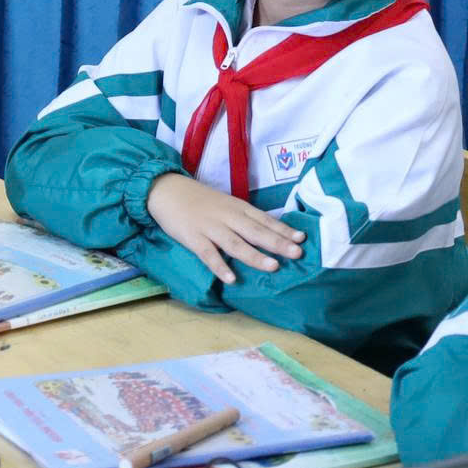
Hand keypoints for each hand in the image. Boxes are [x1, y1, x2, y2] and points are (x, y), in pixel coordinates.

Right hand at [143, 172, 304, 285]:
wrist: (165, 189)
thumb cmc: (199, 199)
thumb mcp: (225, 203)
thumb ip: (243, 216)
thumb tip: (270, 232)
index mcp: (236, 207)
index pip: (264, 219)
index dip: (282, 229)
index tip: (302, 238)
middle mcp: (226, 216)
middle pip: (255, 231)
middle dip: (277, 243)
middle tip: (297, 253)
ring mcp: (209, 227)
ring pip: (235, 243)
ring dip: (254, 255)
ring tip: (273, 266)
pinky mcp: (192, 237)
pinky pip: (207, 254)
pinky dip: (219, 266)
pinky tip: (231, 278)